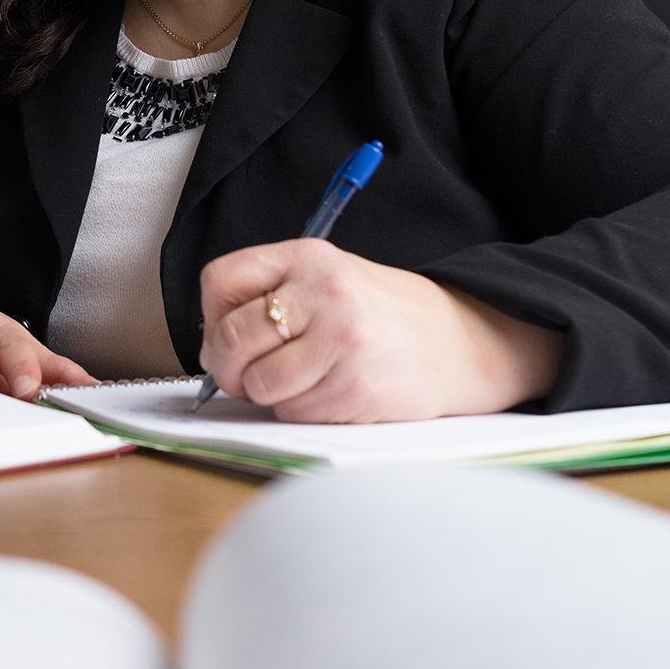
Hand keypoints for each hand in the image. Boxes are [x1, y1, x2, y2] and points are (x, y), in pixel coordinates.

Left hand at [198, 239, 563, 423]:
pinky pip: (294, 412)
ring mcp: (341, 341)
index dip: (212, 317)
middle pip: (231, 339)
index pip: (220, 281)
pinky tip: (331, 394)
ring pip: (260, 385)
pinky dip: (302, 411)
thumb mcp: (327, 279)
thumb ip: (272, 296)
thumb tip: (209, 347)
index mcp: (308, 256)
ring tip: (304, 381)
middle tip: (245, 376)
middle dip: (228, 368)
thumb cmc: (380, 315)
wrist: (459, 342)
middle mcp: (324, 292)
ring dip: (271, 395)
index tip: (224, 334)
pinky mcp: (355, 387)